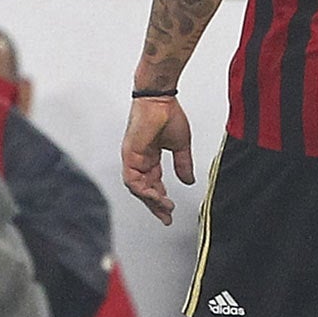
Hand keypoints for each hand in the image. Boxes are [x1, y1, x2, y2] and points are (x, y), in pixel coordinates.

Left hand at [122, 96, 193, 225]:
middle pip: (144, 189)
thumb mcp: (180, 146)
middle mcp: (139, 159)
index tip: (170, 210)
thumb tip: (188, 180)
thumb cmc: (168, 114)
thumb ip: (183, 164)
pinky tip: (155, 196)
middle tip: (167, 217)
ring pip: (137, 188)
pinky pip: (133, 180)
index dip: (161, 198)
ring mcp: (132, 158)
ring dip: (151, 200)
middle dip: (156, 205)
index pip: (153, 184)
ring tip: (165, 207)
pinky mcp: (129, 155)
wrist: (160, 99)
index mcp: (149, 157)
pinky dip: (143, 190)